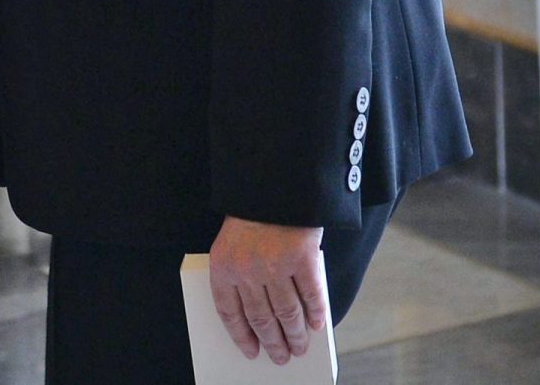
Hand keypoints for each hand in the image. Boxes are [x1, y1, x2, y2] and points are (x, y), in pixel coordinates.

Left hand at [210, 216, 326, 364]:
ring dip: (295, 336)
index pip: (229, 312)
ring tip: (300, 348)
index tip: (251, 352)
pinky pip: (311, 297)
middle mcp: (247, 269)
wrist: (271, 182)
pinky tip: (317, 325)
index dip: (241, 336)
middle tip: (281, 357)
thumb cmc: (251, 216)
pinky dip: (316, 314)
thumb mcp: (233, 243)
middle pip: (261, 319)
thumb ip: (240, 275)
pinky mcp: (303, 259)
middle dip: (273, 342)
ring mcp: (275, 265)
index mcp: (223, 265)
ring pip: (287, 315)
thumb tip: (259, 319)